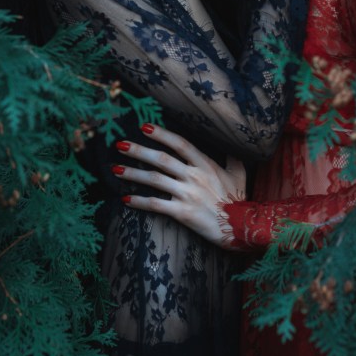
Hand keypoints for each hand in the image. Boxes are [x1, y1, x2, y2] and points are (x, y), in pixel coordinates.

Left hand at [114, 124, 245, 247]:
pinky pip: (155, 204)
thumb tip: (231, 143)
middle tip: (120, 144)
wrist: (239, 228)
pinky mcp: (181, 213)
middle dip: (139, 150)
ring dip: (133, 173)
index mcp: (206, 164)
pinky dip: (139, 201)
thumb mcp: (239, 174)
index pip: (180, 144)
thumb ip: (232, 157)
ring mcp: (187, 194)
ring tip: (115, 169)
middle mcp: (194, 176)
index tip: (144, 127)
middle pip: (161, 159)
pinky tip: (126, 198)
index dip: (162, 134)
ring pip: (154, 180)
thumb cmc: (238, 200)